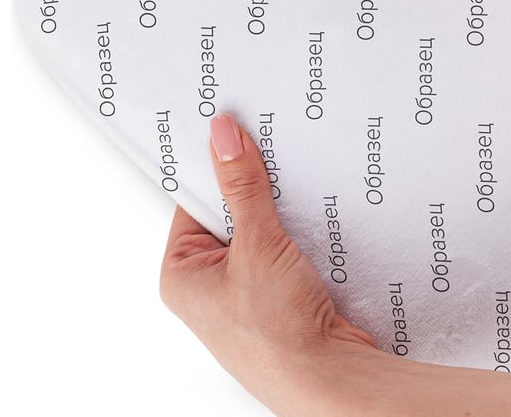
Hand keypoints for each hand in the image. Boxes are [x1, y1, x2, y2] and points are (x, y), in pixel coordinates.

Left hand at [160, 113, 377, 414]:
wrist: (327, 379)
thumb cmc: (275, 336)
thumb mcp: (256, 245)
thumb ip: (242, 186)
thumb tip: (226, 139)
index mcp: (182, 273)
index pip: (194, 201)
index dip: (214, 166)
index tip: (232, 132)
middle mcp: (209, 284)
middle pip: (230, 212)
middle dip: (253, 187)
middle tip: (269, 149)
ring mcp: (247, 292)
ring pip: (263, 229)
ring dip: (282, 211)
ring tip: (297, 185)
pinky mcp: (282, 297)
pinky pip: (288, 249)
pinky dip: (302, 232)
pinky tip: (317, 216)